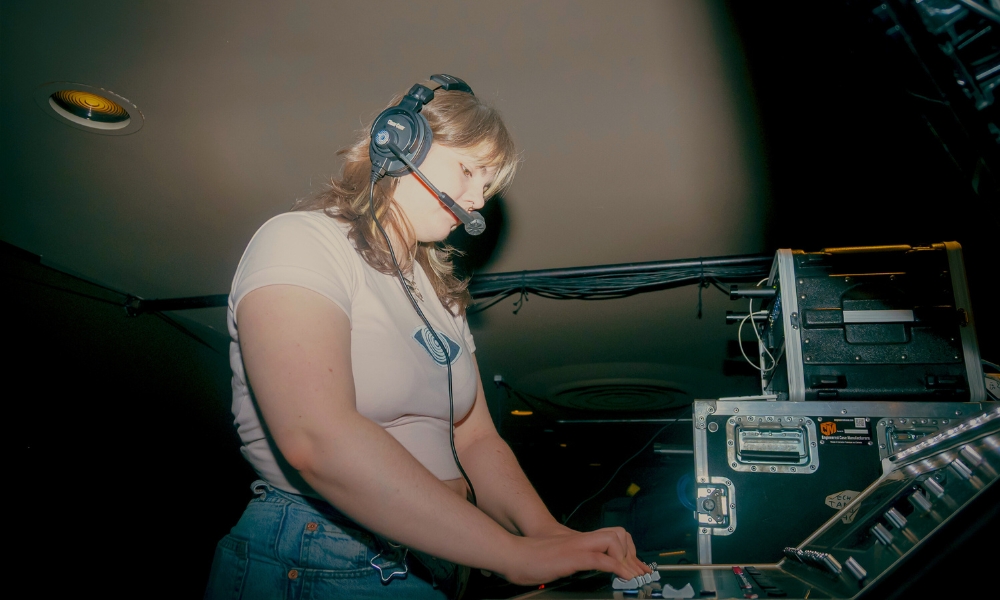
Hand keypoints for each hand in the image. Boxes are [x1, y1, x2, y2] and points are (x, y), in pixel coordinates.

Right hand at [498, 526, 650, 585]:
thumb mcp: (559, 560)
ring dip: (625, 558)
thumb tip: (585, 568)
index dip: (629, 551)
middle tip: (638, 572)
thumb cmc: (530, 559)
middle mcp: (581, 540)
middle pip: (618, 533)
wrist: (513, 555)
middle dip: (632, 553)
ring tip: (631, 574)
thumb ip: (574, 561)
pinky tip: (624, 576)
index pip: (612, 536)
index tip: (638, 567)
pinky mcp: (572, 556)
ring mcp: (578, 546)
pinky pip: (601, 558)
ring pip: (613, 540)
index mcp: (579, 540)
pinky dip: (616, 567)